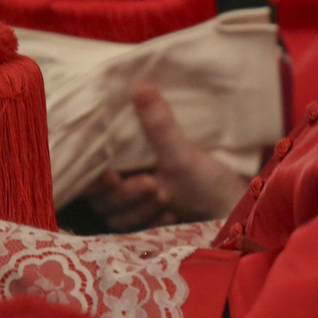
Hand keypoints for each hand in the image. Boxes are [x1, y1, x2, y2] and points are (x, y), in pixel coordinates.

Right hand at [85, 87, 251, 231]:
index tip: (112, 174)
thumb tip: (143, 86)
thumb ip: (159, 125)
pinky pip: (133, 232)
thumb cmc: (204, 176)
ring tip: (167, 198)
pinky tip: (171, 216)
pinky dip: (152, 223)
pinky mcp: (141, 226)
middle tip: (153, 185)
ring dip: (141, 209)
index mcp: (124, 160)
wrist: (227, 207)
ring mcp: (130, 207)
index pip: (91, 171)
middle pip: (102, 198)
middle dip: (126, 194)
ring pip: (116, 216)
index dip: (95, 176)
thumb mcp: (181, 151)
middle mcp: (121, 184)